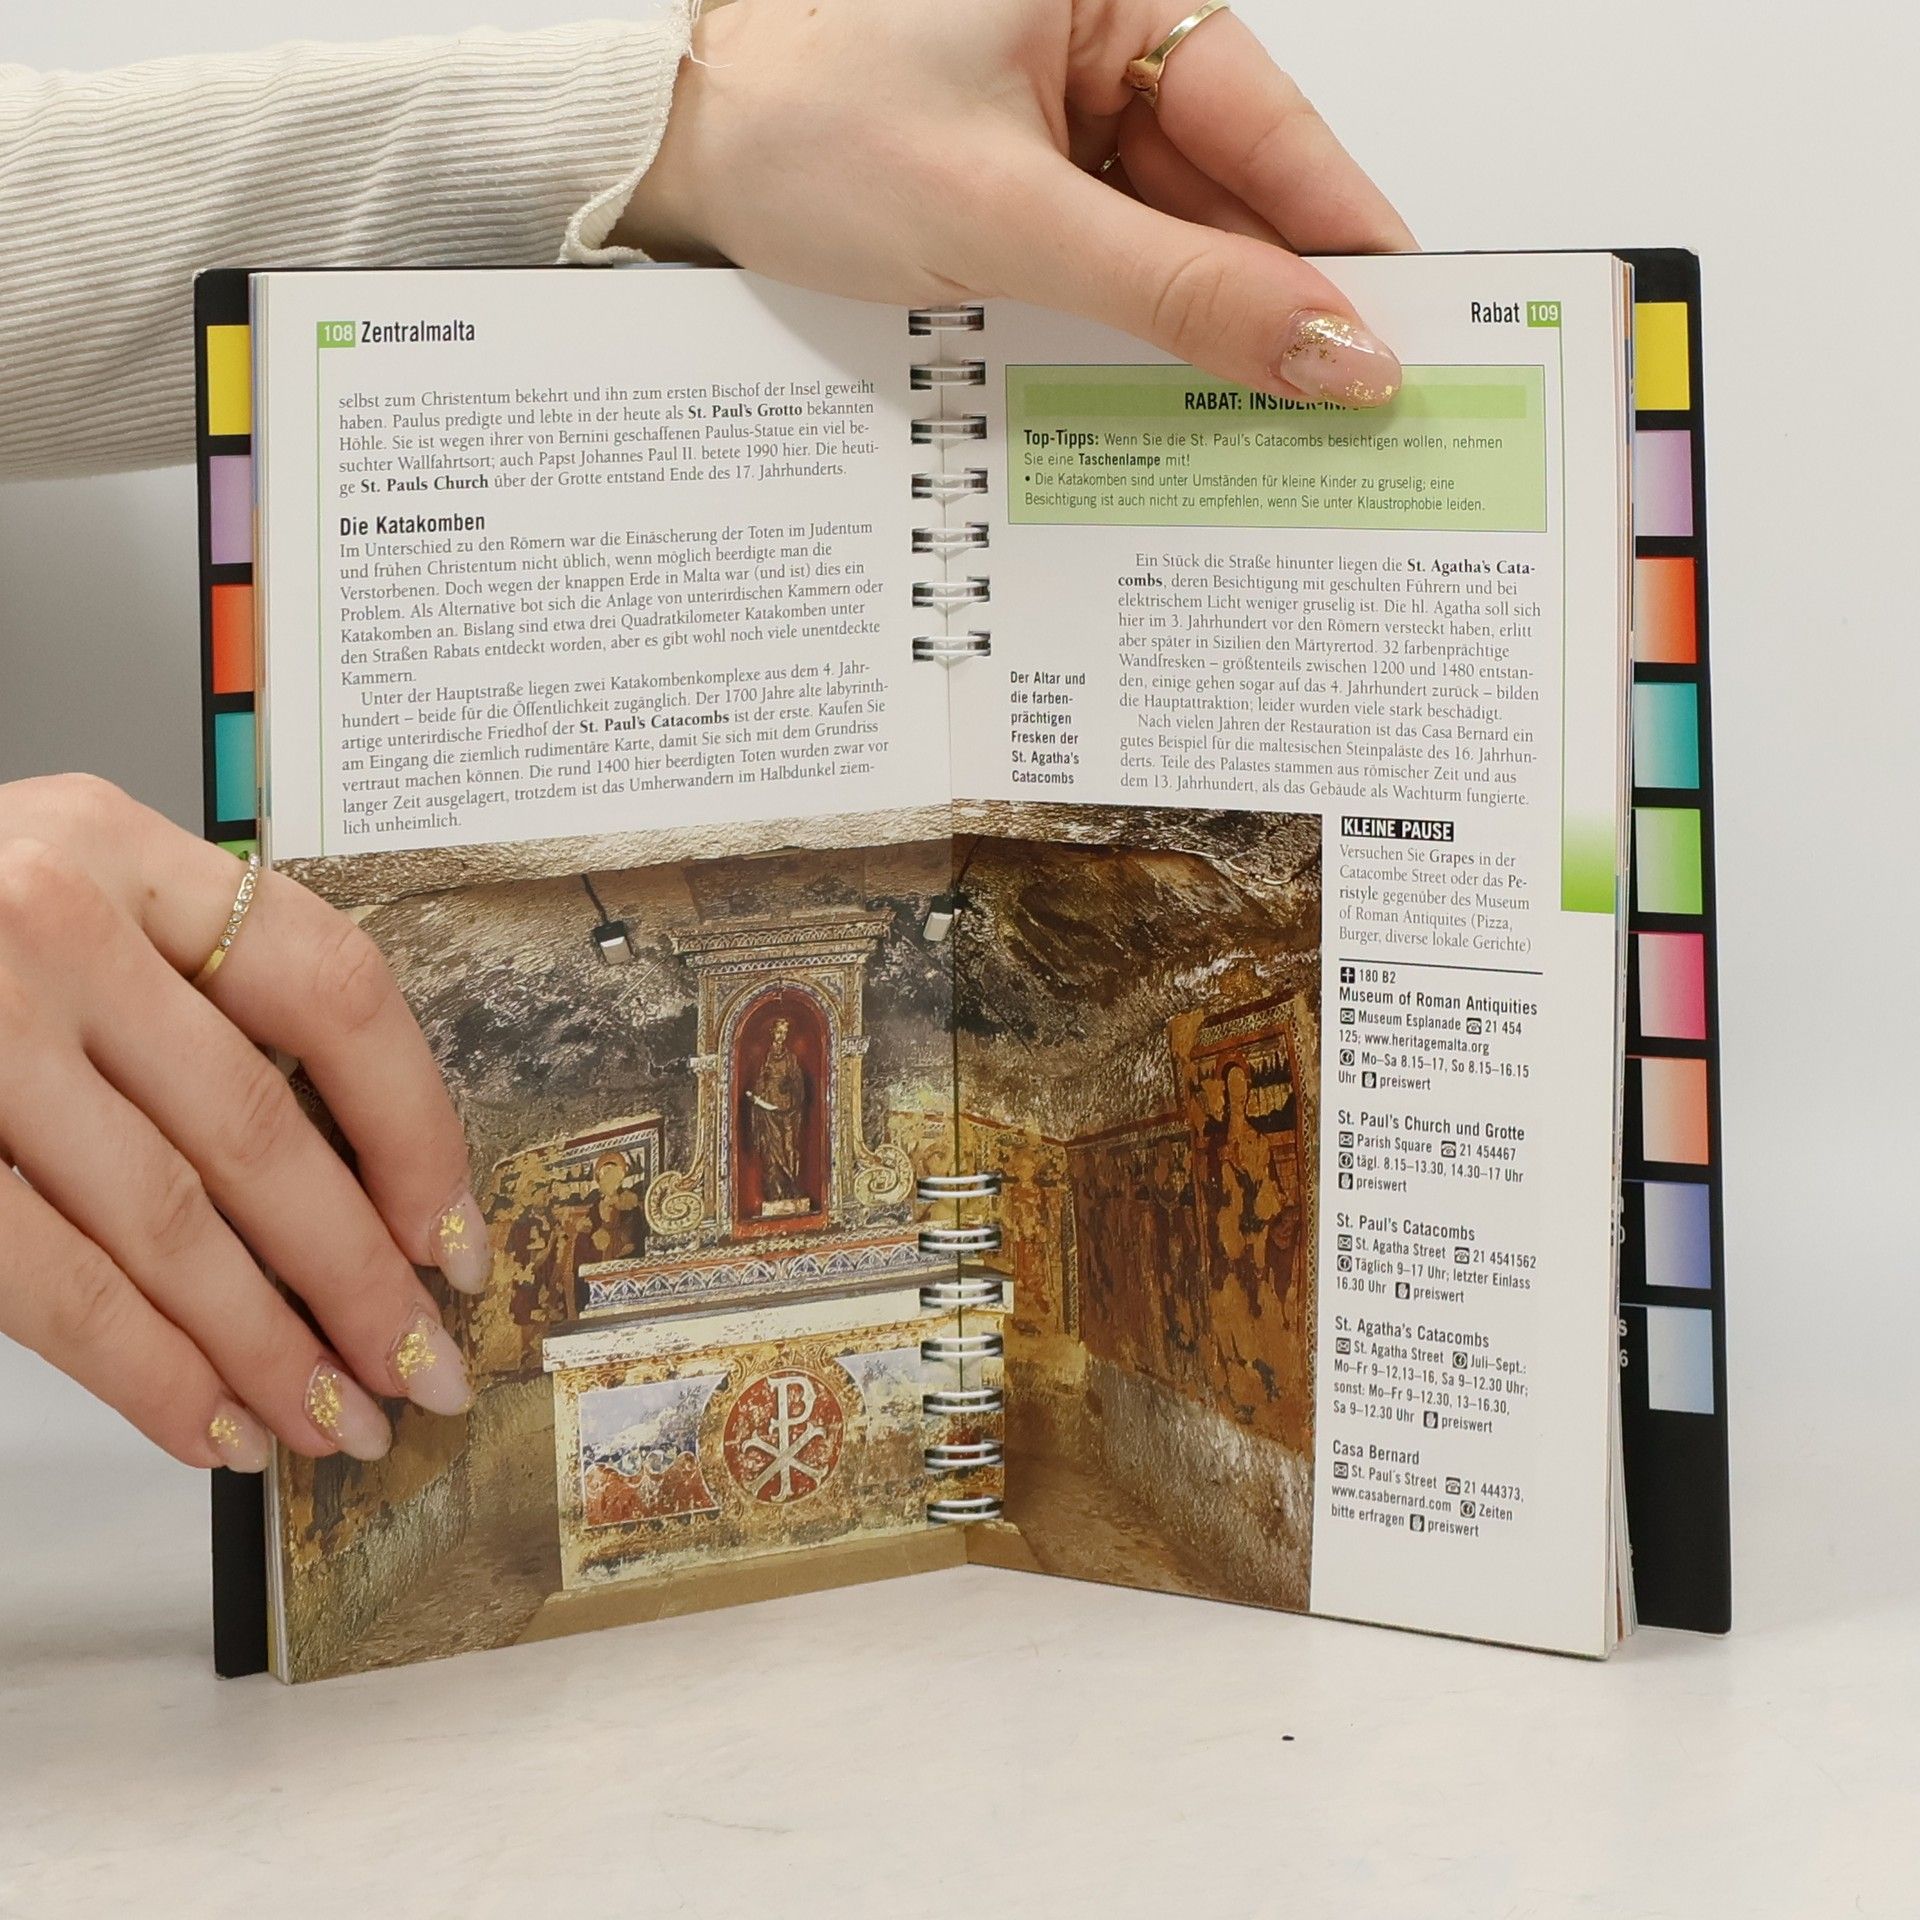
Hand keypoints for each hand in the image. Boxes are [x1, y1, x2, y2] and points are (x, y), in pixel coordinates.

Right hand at [0, 776, 486, 1471]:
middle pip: (262, 1133)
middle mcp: (50, 926)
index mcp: (120, 851)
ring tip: (339, 1418)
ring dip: (270, 1348)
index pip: (335, 991)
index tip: (452, 1232)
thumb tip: (348, 1183)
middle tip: (423, 1365)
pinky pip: (56, 1286)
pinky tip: (215, 1424)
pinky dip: (150, 1373)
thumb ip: (184, 994)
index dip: (416, 1129)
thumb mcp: (60, 895)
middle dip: (359, 1279)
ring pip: (169, 1225)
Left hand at [623, 0, 1413, 404]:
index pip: (1269, 121)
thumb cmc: (803, 130)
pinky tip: (1179, 386)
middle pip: (1232, 186)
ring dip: (1212, 325)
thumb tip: (1321, 344)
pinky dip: (1144, 326)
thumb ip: (1176, 291)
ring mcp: (1063, 115)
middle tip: (1353, 398)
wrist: (675, 159)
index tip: (1408, 322)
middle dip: (1281, 297)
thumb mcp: (1011, 218)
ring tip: (1270, 413)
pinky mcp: (1029, 181)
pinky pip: (1117, 258)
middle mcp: (1100, 41)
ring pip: (1178, 234)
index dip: (1341, 234)